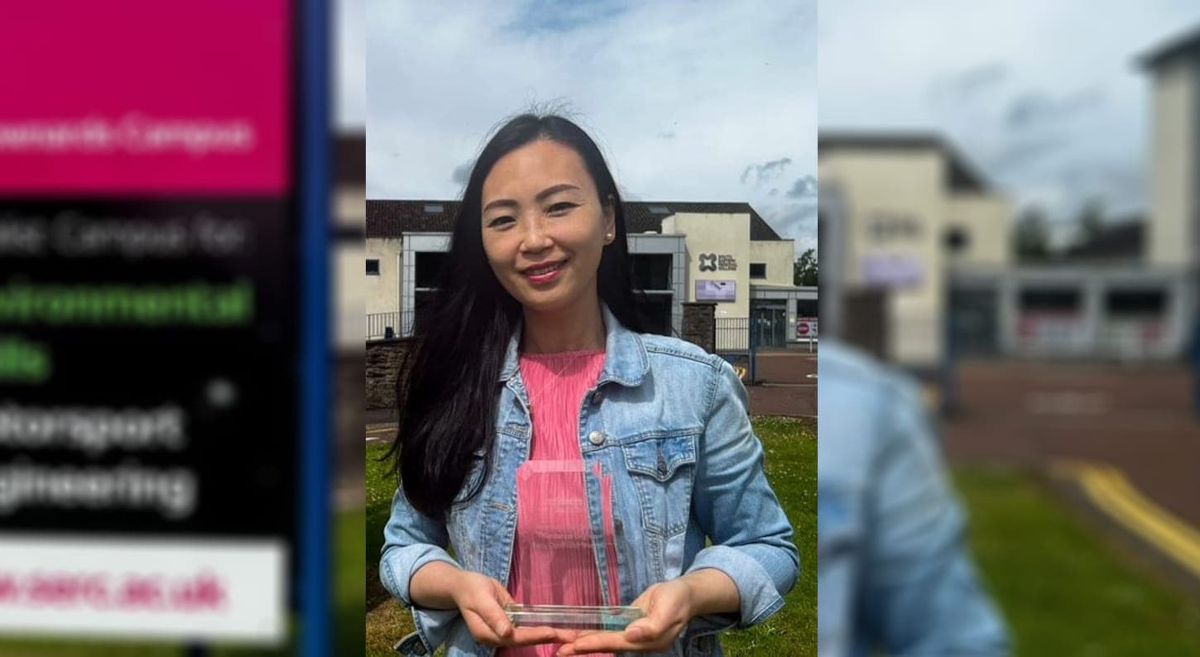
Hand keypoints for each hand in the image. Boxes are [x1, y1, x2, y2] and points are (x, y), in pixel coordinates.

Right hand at [449, 571, 566, 648]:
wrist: (464, 585)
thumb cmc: (472, 589)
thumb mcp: (481, 598)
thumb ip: (493, 615)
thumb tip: (506, 633)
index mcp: (487, 633)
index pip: (515, 637)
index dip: (534, 635)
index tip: (553, 632)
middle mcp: (497, 637)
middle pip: (524, 640)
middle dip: (548, 638)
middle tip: (571, 637)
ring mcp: (503, 632)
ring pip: (528, 637)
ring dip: (549, 636)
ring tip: (570, 635)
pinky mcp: (509, 625)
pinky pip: (527, 630)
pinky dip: (542, 630)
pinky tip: (558, 630)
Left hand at [556, 580, 693, 654]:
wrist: (685, 594)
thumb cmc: (678, 599)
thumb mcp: (669, 609)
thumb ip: (652, 626)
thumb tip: (632, 635)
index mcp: (647, 640)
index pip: (616, 642)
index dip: (596, 644)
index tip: (576, 645)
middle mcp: (637, 641)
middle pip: (606, 645)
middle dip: (583, 647)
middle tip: (559, 650)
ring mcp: (632, 636)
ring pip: (604, 640)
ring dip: (583, 642)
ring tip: (561, 645)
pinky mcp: (628, 627)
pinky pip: (607, 632)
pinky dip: (592, 634)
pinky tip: (577, 636)